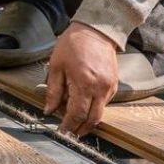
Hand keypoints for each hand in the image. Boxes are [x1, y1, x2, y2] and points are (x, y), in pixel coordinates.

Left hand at [43, 23, 118, 137]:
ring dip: (88, 121)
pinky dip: (94, 109)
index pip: (77, 114)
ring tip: (74, 121)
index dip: (68, 125)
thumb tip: (49, 110)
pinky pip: (105, 103)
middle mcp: (100, 89)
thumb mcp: (56, 66)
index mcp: (84, 84)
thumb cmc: (73, 45)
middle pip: (92, 120)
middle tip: (69, 133)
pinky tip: (83, 105)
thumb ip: (53, 91)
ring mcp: (110, 87)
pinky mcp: (114, 85)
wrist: (95, 30)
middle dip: (80, 129)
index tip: (61, 131)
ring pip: (100, 113)